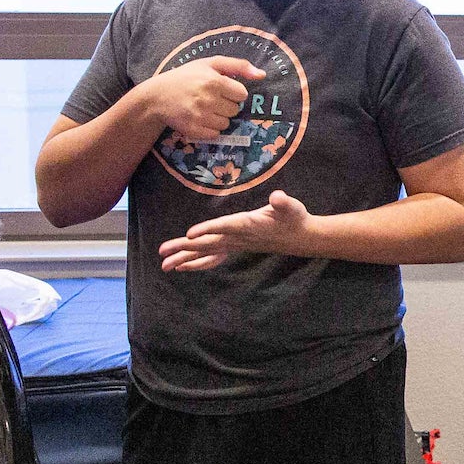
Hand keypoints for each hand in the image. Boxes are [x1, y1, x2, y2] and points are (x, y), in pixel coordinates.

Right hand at [146, 56, 266, 141]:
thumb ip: (238, 66)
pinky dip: (210, 129)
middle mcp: (208, 99)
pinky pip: (215, 134)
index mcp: (214, 81)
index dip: (233, 92)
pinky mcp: (194, 130)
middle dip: (225, 105)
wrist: (156, 96)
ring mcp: (200, 116)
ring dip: (218, 117)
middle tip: (209, 99)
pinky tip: (199, 118)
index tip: (221, 89)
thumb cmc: (186, 77)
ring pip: (226, 124)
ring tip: (203, 108)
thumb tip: (262, 75)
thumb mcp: (210, 63)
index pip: (242, 94)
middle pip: (235, 110)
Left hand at [159, 189, 314, 271]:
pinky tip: (184, 266)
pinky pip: (213, 257)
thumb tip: (278, 197)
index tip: (188, 235)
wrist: (301, 237)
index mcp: (248, 225)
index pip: (224, 227)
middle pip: (207, 244)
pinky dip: (198, 262)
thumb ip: (283, 203)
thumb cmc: (294, 217)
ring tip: (165, 265)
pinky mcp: (236, 246)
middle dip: (184, 249)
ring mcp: (236, 244)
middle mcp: (238, 238)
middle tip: (162, 253)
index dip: (206, 230)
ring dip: (185, 258)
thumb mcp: (291, 207)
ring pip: (206, 252)